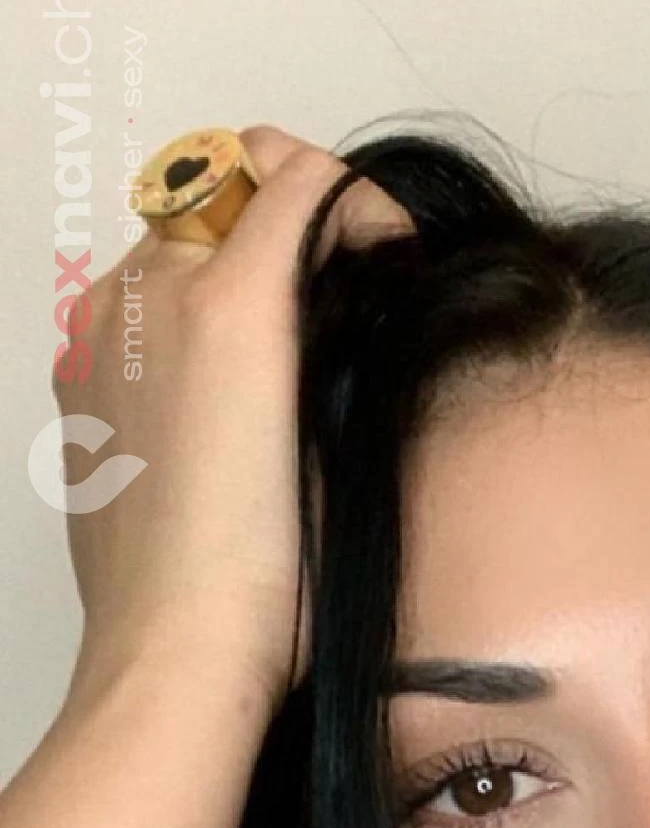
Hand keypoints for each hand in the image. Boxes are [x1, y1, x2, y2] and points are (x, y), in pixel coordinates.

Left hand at [52, 124, 414, 715]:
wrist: (181, 655)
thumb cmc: (269, 571)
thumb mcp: (339, 421)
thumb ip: (336, 296)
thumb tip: (347, 240)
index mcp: (215, 300)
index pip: (291, 172)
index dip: (355, 202)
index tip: (391, 252)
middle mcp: (140, 300)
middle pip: (221, 195)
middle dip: (287, 226)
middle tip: (345, 299)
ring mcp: (98, 341)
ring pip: (174, 247)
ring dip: (232, 271)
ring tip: (283, 357)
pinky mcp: (79, 388)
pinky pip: (133, 311)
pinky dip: (181, 323)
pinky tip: (224, 401)